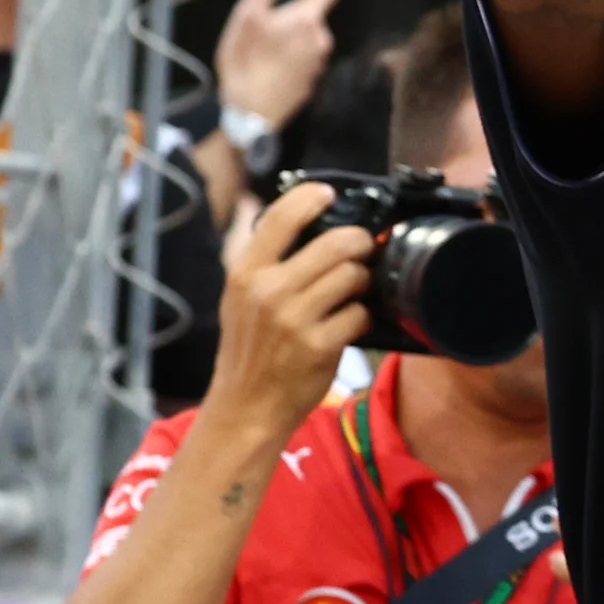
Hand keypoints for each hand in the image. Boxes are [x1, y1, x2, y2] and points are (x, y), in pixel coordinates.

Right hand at [209, 183, 371, 442]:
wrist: (244, 408)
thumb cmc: (248, 351)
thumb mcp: (240, 299)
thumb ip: (267, 263)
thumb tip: (306, 223)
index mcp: (246, 273)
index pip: (282, 216)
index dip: (313, 197)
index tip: (330, 195)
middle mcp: (268, 290)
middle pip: (337, 243)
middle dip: (360, 243)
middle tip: (363, 249)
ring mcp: (294, 319)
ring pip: (354, 275)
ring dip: (362, 282)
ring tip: (353, 292)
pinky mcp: (319, 345)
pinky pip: (360, 314)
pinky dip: (361, 317)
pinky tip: (348, 325)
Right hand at [214, 0, 338, 126]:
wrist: (251, 114)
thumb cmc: (246, 62)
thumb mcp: (247, 17)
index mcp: (309, 19)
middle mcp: (322, 40)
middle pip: (314, 15)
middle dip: (294, 13)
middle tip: (266, 22)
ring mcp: (318, 63)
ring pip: (308, 39)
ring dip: (292, 37)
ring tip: (263, 47)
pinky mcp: (311, 82)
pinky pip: (304, 60)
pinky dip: (291, 58)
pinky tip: (269, 67)